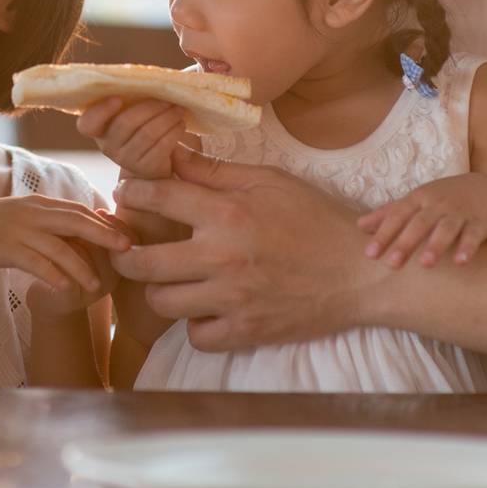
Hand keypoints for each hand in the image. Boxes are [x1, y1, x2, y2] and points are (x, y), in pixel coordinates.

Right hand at [0, 196, 130, 298]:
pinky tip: (66, 289)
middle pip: (77, 221)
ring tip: (97, 285)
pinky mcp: (6, 248)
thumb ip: (48, 221)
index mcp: (39, 204)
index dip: (104, 223)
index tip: (126, 236)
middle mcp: (33, 213)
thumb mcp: (22, 217)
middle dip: (105, 235)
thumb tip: (78, 227)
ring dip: (81, 267)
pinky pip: (36, 263)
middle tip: (128, 250)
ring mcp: (20, 230)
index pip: (79, 210)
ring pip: (60, 247)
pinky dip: (54, 276)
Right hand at [76, 96, 197, 178]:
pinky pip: (160, 146)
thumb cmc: (144, 124)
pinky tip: (181, 124)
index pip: (87, 123)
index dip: (100, 111)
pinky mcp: (144, 168)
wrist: (157, 160)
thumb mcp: (133, 109)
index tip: (118, 98)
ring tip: (179, 109)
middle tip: (169, 99)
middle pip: (126, 123)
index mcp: (98, 128)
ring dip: (167, 117)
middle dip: (151, 107)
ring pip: (147, 133)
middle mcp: (106, 145)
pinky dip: (174, 132)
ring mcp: (124, 159)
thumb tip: (153, 76)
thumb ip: (133, 95)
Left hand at [109, 144, 378, 351]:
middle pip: (142, 263)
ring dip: (158, 289)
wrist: (361, 272)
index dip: (132, 194)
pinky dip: (194, 323)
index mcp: (226, 213)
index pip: (157, 199)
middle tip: (128, 248)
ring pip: (162, 302)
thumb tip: (172, 152)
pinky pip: (195, 335)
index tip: (126, 195)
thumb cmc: (315, 219)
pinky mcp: (246, 331)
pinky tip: (203, 307)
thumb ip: (215, 171)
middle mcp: (222, 257)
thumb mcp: (269, 181)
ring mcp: (232, 299)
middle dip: (125, 254)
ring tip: (168, 277)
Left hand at [357, 173, 486, 267]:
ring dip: (436, 245)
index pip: (397, 216)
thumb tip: (358, 225)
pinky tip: (461, 262)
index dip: (383, 234)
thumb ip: (388, 214)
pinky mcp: (480, 221)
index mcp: (418, 199)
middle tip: (391, 265)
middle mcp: (437, 204)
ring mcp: (459, 212)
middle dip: (405, 243)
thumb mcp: (414, 202)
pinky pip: (474, 235)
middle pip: (419, 223)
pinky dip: (468, 247)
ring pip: (446, 228)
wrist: (485, 189)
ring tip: (425, 264)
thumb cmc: (440, 199)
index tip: (370, 254)